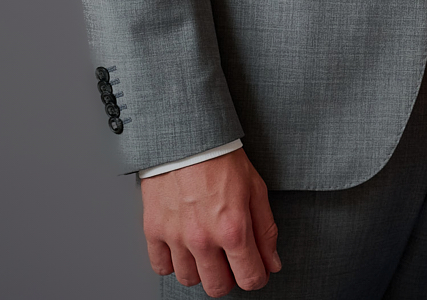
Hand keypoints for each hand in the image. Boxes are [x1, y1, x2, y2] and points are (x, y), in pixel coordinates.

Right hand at [140, 149, 279, 294]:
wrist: (188, 141)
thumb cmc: (223, 161)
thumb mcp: (257, 191)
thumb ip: (266, 232)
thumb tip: (272, 262)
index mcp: (234, 229)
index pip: (249, 277)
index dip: (257, 278)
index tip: (257, 272)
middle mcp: (203, 239)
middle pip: (217, 287)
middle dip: (230, 279)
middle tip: (232, 263)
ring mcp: (176, 237)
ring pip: (189, 280)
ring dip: (201, 271)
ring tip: (208, 252)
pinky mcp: (154, 231)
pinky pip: (161, 267)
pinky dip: (173, 263)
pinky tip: (184, 249)